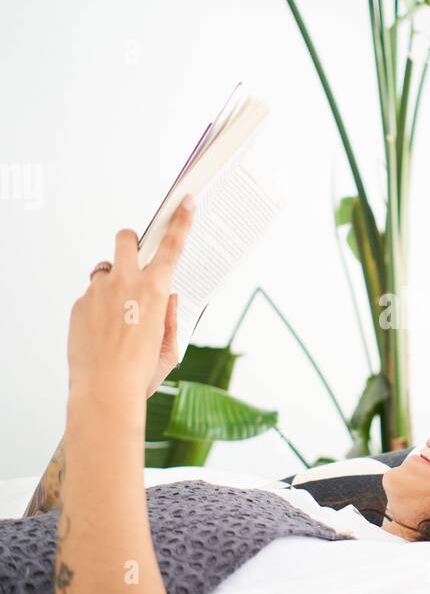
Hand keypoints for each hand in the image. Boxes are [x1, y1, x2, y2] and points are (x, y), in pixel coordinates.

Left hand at [67, 196, 195, 409]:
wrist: (104, 392)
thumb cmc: (140, 374)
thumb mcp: (170, 348)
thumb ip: (172, 317)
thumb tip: (170, 297)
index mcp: (156, 291)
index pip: (172, 246)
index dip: (181, 221)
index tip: (186, 201)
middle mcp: (126, 283)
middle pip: (125, 239)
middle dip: (131, 241)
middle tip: (134, 257)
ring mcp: (99, 292)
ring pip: (105, 273)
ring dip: (113, 285)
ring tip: (116, 318)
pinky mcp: (79, 305)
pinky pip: (91, 298)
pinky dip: (98, 310)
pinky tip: (103, 335)